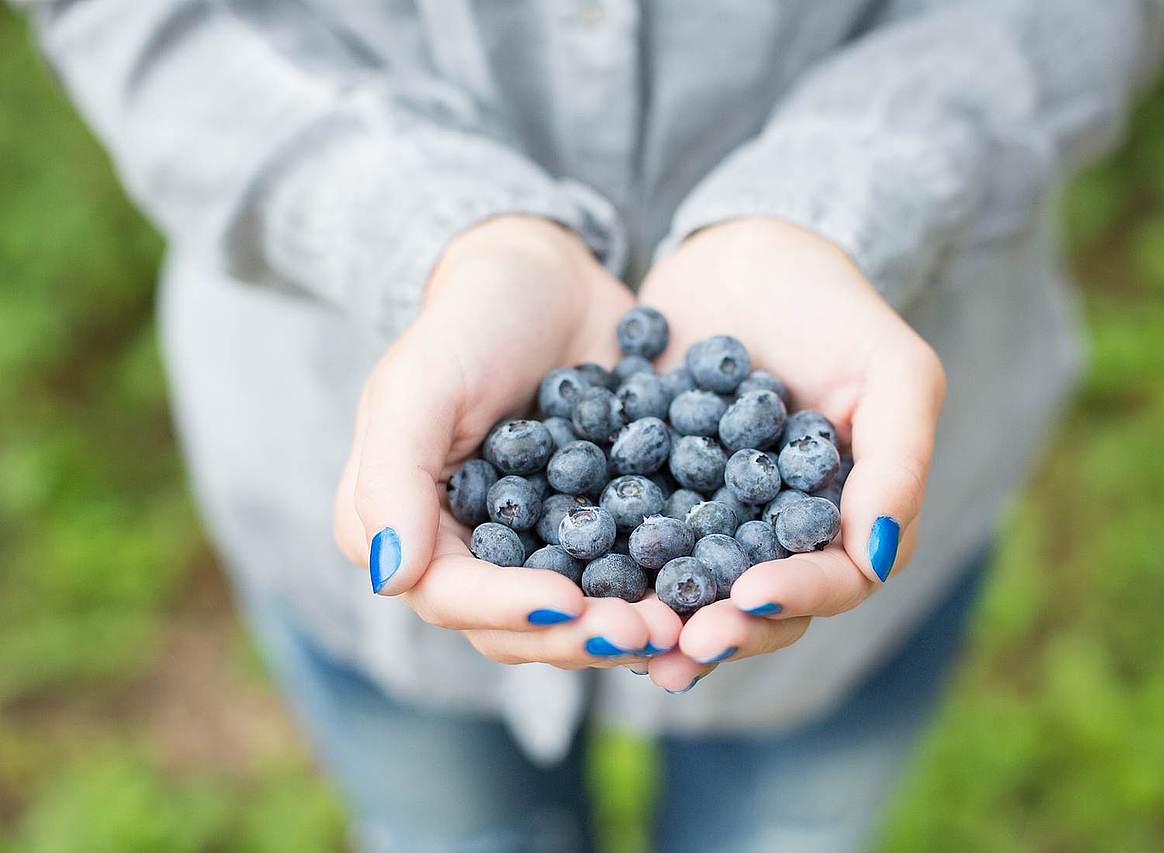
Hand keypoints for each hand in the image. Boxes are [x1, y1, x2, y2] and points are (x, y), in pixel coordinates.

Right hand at [333, 216, 681, 668]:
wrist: (551, 277)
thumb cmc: (472, 318)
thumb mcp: (419, 381)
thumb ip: (391, 475)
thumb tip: (390, 578)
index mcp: (410, 528)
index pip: (451, 596)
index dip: (509, 610)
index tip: (570, 606)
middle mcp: (472, 553)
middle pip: (521, 624)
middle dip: (581, 635)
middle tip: (650, 633)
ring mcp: (541, 546)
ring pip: (580, 612)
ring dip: (628, 625)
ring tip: (684, 625)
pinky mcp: (601, 531)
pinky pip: (628, 573)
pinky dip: (663, 587)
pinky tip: (709, 591)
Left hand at [635, 218, 945, 691]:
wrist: (734, 250)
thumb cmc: (828, 303)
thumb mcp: (890, 368)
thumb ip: (898, 460)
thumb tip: (881, 559)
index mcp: (848, 515)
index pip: (836, 580)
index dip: (796, 596)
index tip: (748, 595)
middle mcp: (779, 532)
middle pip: (759, 605)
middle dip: (724, 629)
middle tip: (682, 646)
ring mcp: (712, 519)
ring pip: (694, 589)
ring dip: (665, 619)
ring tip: (628, 642)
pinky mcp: (649, 496)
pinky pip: (630, 542)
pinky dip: (609, 567)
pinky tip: (574, 585)